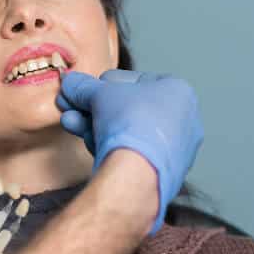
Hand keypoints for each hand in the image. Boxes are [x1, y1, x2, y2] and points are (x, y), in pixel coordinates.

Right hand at [57, 69, 202, 233]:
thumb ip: (83, 86)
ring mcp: (175, 149)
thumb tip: (69, 82)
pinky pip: (134, 153)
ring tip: (71, 123)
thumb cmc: (130, 123)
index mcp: (178, 91)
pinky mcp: (164, 173)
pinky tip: (90, 144)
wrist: (138, 172)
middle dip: (94, 108)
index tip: (84, 90)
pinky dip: (111, 147)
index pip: (133, 80)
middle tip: (70, 108)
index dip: (104, 84)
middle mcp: (183, 119)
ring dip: (95, 125)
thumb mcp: (99, 94)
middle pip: (127, 108)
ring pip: (128, 131)